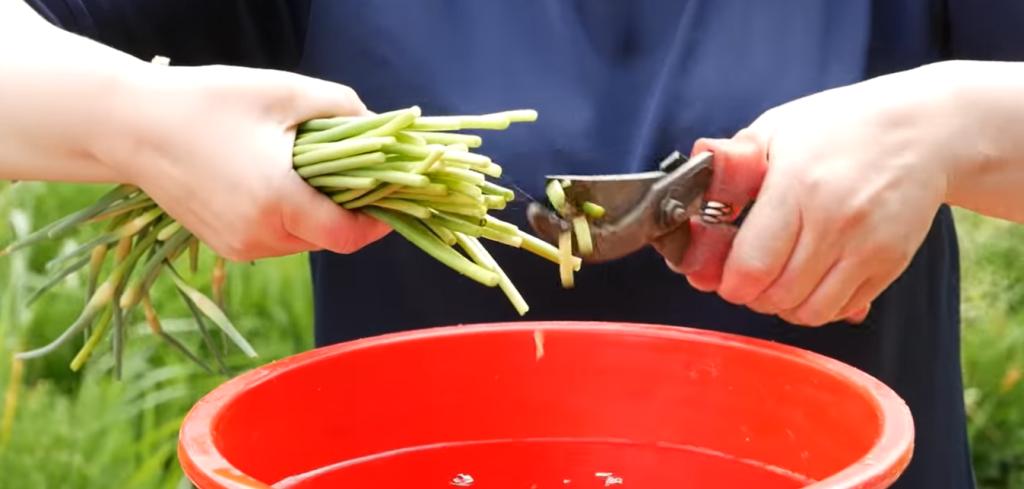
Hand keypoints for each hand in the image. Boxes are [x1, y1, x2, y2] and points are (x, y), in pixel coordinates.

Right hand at [105, 64, 389, 260]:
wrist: (130, 125)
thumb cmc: (208, 102)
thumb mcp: (285, 92)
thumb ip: (343, 108)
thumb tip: (382, 127)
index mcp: (277, 202)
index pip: (348, 236)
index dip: (378, 222)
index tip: (393, 198)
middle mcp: (259, 235)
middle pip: (328, 239)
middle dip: (350, 212)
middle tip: (361, 176)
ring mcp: (239, 245)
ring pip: (302, 241)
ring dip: (319, 214)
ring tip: (317, 173)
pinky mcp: (225, 246)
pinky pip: (276, 238)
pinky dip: (290, 218)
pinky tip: (283, 182)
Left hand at [670, 65, 965, 325]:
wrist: (923, 131)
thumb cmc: (839, 128)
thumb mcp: (775, 130)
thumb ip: (729, 168)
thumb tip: (686, 197)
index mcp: (797, 187)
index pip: (751, 266)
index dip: (727, 281)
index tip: (720, 271)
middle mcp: (835, 222)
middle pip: (776, 295)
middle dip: (750, 293)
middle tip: (745, 275)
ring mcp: (868, 247)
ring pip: (808, 311)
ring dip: (781, 304)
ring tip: (775, 277)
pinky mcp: (890, 264)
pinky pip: (841, 309)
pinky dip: (816, 305)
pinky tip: (808, 279)